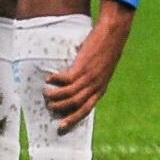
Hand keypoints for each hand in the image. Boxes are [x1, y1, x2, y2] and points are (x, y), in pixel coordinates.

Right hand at [44, 0, 134, 125]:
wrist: (114, 33)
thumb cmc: (107, 49)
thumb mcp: (102, 69)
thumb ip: (92, 79)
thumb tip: (75, 85)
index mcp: (101, 88)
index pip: (86, 110)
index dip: (73, 119)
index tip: (61, 126)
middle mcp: (96, 86)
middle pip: (76, 105)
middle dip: (61, 109)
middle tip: (49, 108)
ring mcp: (89, 77)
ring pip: (69, 95)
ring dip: (55, 96)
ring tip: (46, 94)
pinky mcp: (83, 67)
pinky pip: (65, 80)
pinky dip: (56, 80)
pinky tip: (49, 77)